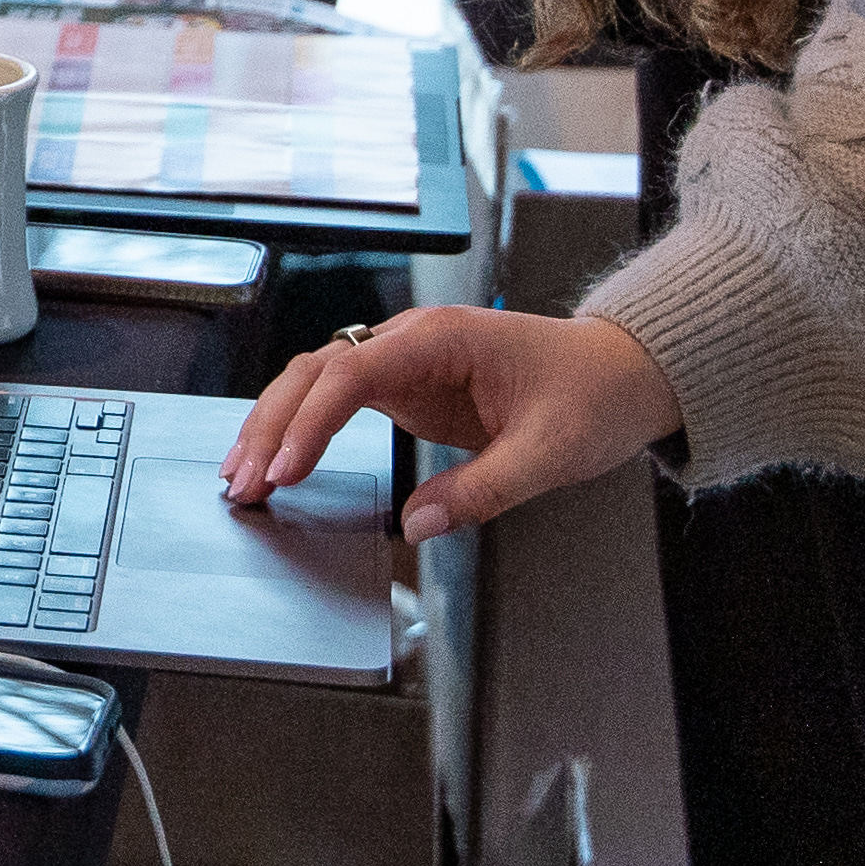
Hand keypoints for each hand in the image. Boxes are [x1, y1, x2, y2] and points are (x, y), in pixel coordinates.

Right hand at [222, 304, 681, 542]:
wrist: (621, 372)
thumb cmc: (593, 395)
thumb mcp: (550, 452)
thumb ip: (483, 489)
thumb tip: (418, 525)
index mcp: (441, 339)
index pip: (351, 372)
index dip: (311, 422)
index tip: (287, 469)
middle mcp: (411, 340)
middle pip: (314, 372)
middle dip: (271, 426)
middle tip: (244, 482)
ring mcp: (405, 362)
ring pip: (314, 382)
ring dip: (275, 425)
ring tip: (243, 475)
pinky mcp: (407, 386)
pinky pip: (337, 400)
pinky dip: (301, 428)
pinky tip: (279, 459)